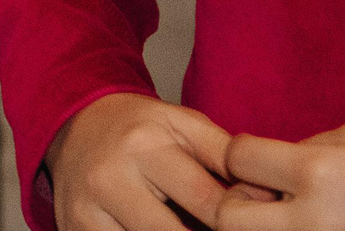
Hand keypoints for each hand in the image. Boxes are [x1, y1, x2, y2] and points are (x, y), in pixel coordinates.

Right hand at [48, 92, 235, 230]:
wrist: (74, 125)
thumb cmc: (140, 129)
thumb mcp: (185, 125)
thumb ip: (228, 156)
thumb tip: (270, 199)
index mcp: (144, 145)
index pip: (208, 202)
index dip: (237, 222)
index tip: (251, 224)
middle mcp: (110, 176)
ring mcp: (88, 208)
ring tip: (191, 227)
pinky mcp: (75, 228)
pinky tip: (160, 230)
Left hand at [218, 123, 344, 229]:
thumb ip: (299, 147)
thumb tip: (264, 163)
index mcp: (317, 174)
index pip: (236, 159)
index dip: (241, 151)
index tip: (256, 152)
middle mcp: (312, 220)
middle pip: (229, 216)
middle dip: (234, 198)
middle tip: (259, 190)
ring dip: (255, 223)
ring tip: (283, 210)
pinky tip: (302, 221)